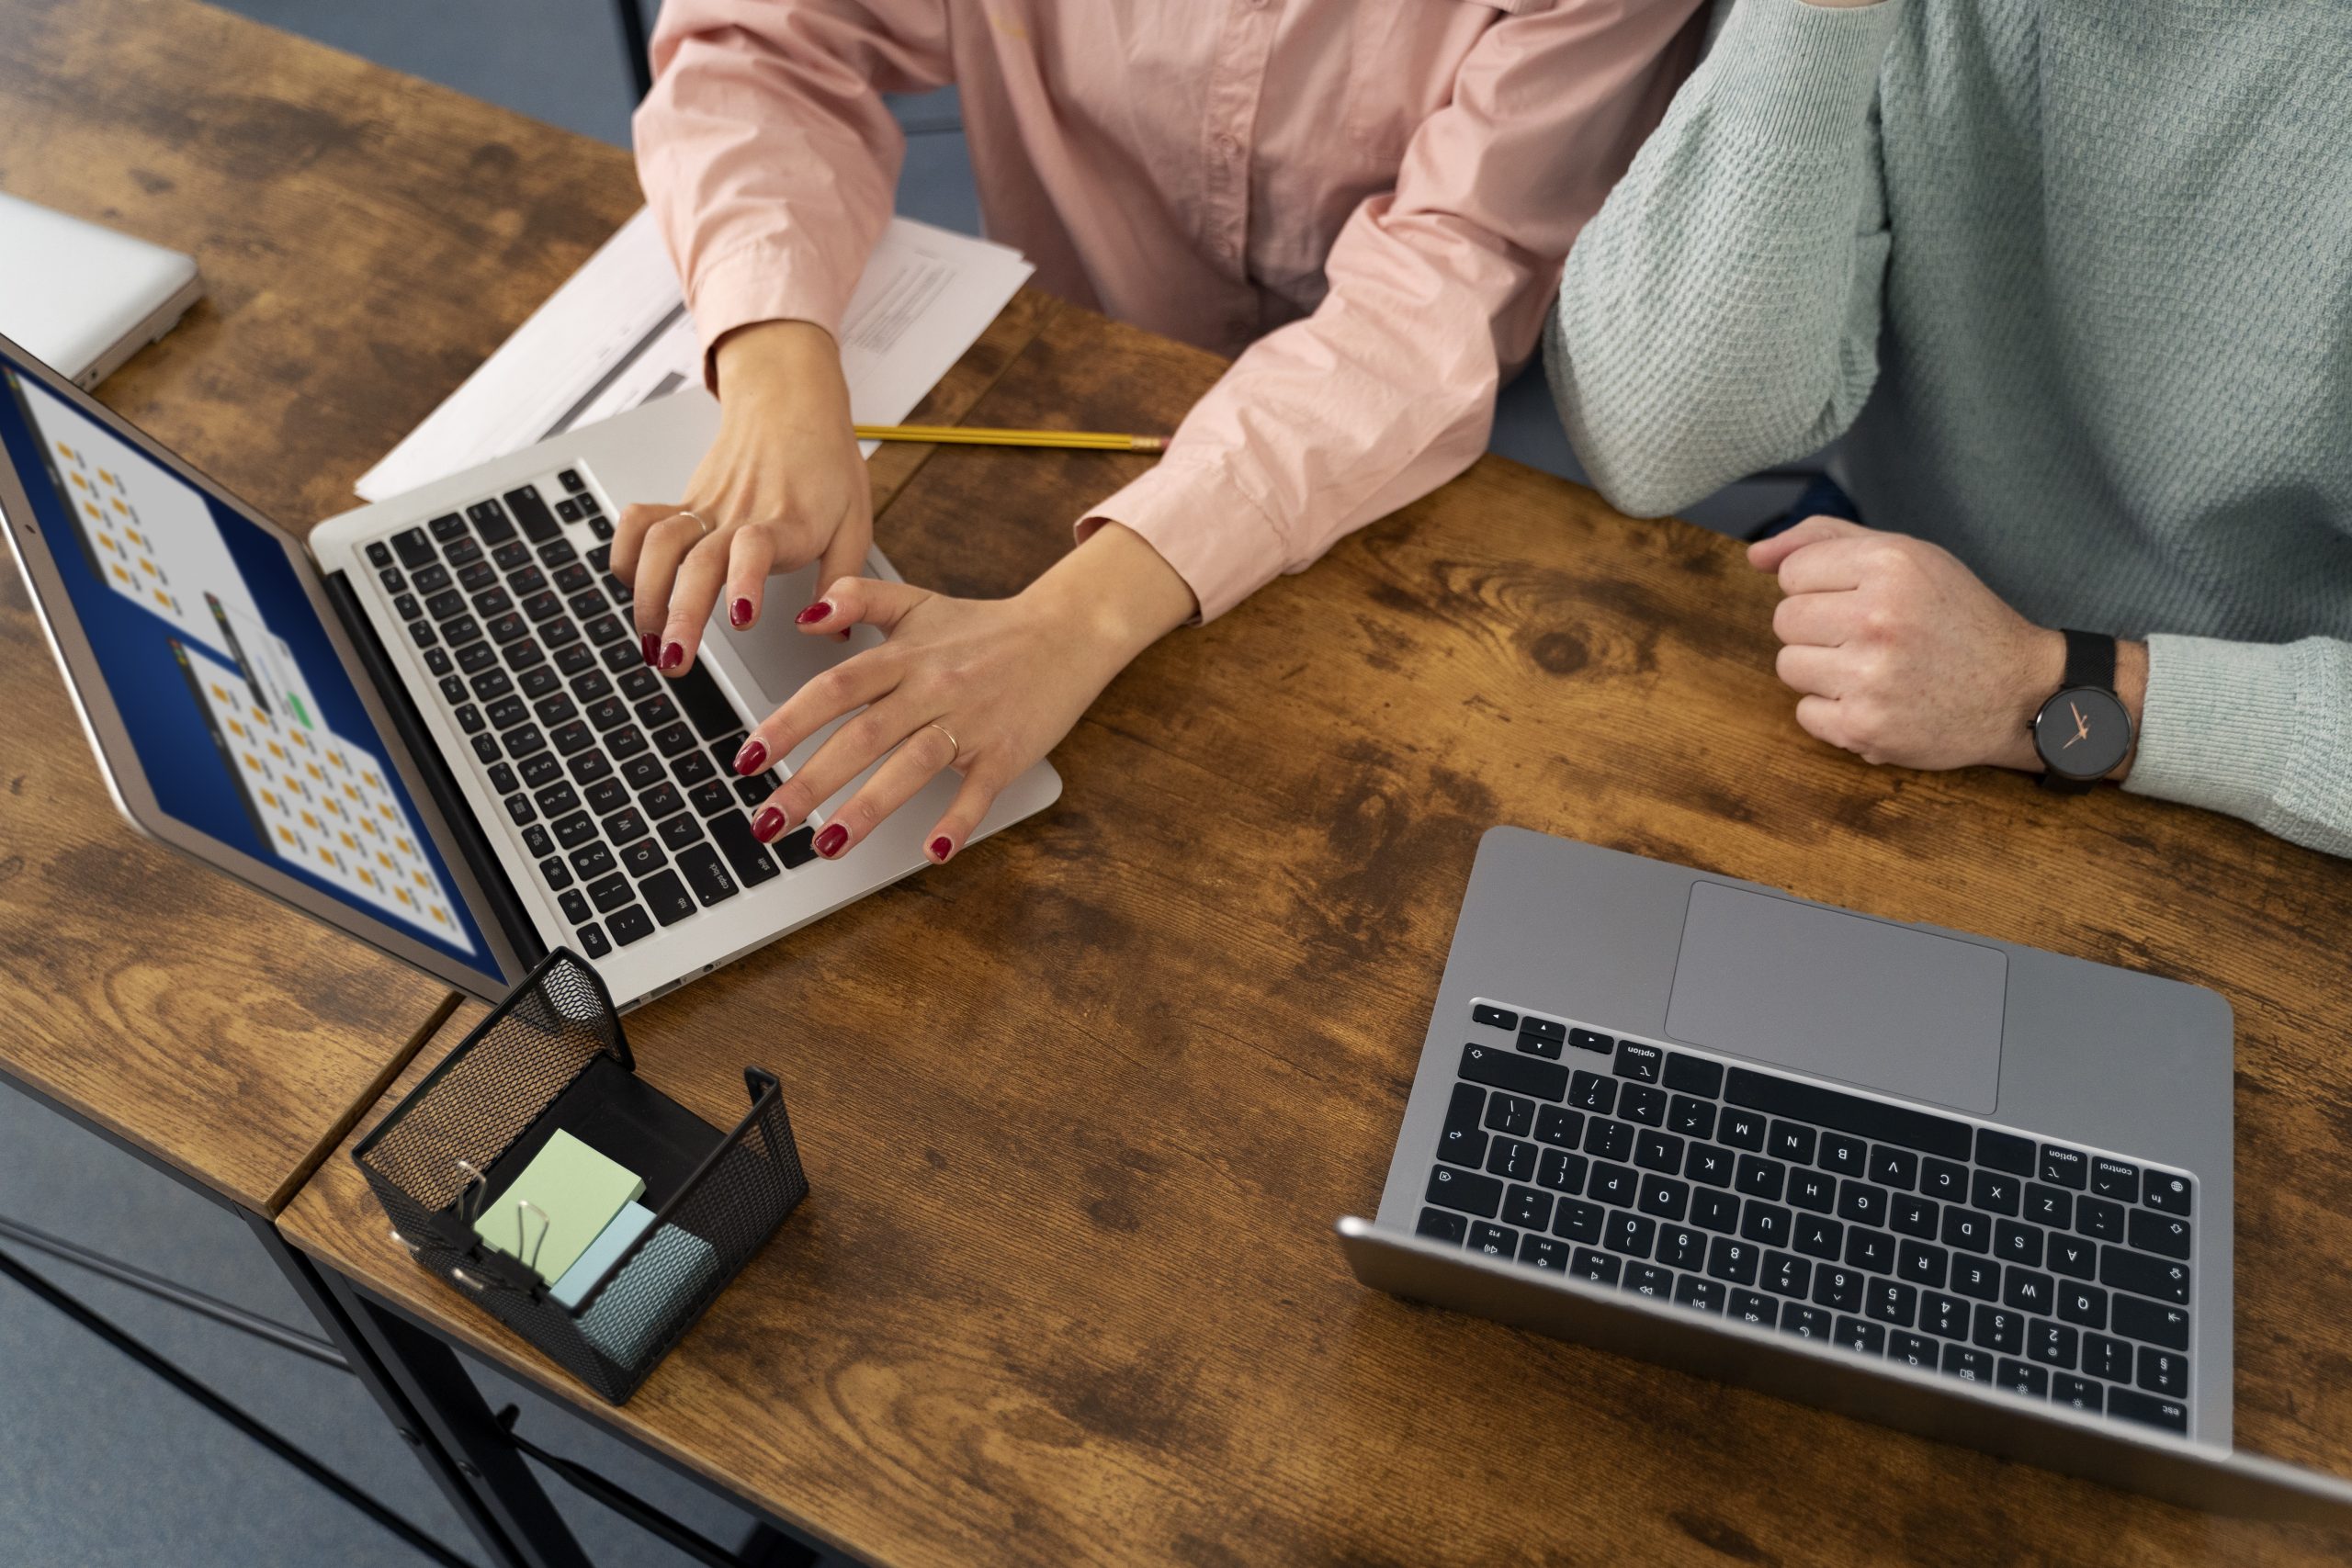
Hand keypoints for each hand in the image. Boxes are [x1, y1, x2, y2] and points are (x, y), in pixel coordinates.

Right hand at [611, 320, 871, 674]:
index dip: (747, 580)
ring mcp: (707, 506)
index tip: (742, 619)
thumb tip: (833, 632)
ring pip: (658, 545)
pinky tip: (632, 589)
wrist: (792, 401)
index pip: (758, 546)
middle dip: (679, 615)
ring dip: (646, 597)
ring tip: (651, 644)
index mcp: (789, 522)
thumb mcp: (856, 521)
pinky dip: (625, 556)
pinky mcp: (686, 501)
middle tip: (674, 662)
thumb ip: (844, 580)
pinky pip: (639, 523)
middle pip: (697, 561)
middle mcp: (741, 514)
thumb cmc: (827, 464)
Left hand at [729, 522, 1196, 861]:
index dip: (789, 722)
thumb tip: (805, 615)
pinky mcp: (1007, 752)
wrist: (1066, 632)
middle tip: (767, 823)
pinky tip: (933, 850)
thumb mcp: (918, 601)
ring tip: (827, 846)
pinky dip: (957, 819)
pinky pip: (979, 790)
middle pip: (862, 735)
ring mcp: (970, 721)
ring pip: (911, 766)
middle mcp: (932, 687)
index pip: (835, 688)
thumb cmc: (985, 628)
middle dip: (810, 782)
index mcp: (904, 656)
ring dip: (868, 808)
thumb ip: (859, 597)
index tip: (749, 758)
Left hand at [1749, 515, 2143, 775]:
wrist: (2018, 691)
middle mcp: (1878, 617)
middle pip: (1784, 620)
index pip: (1791, 572)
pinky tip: (1877, 700)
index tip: (1859, 600)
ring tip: (1873, 668)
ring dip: (1822, 671)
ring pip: (1788, 666)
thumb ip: (1825, 541)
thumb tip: (1754, 555)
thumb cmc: (1957, 618)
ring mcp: (1870, 676)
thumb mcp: (1908, 556)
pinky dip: (1834, 711)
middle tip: (1868, 638)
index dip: (1820, 587)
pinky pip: (1805, 713)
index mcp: (1889, 563)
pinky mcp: (1865, 727)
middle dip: (1817, 629)